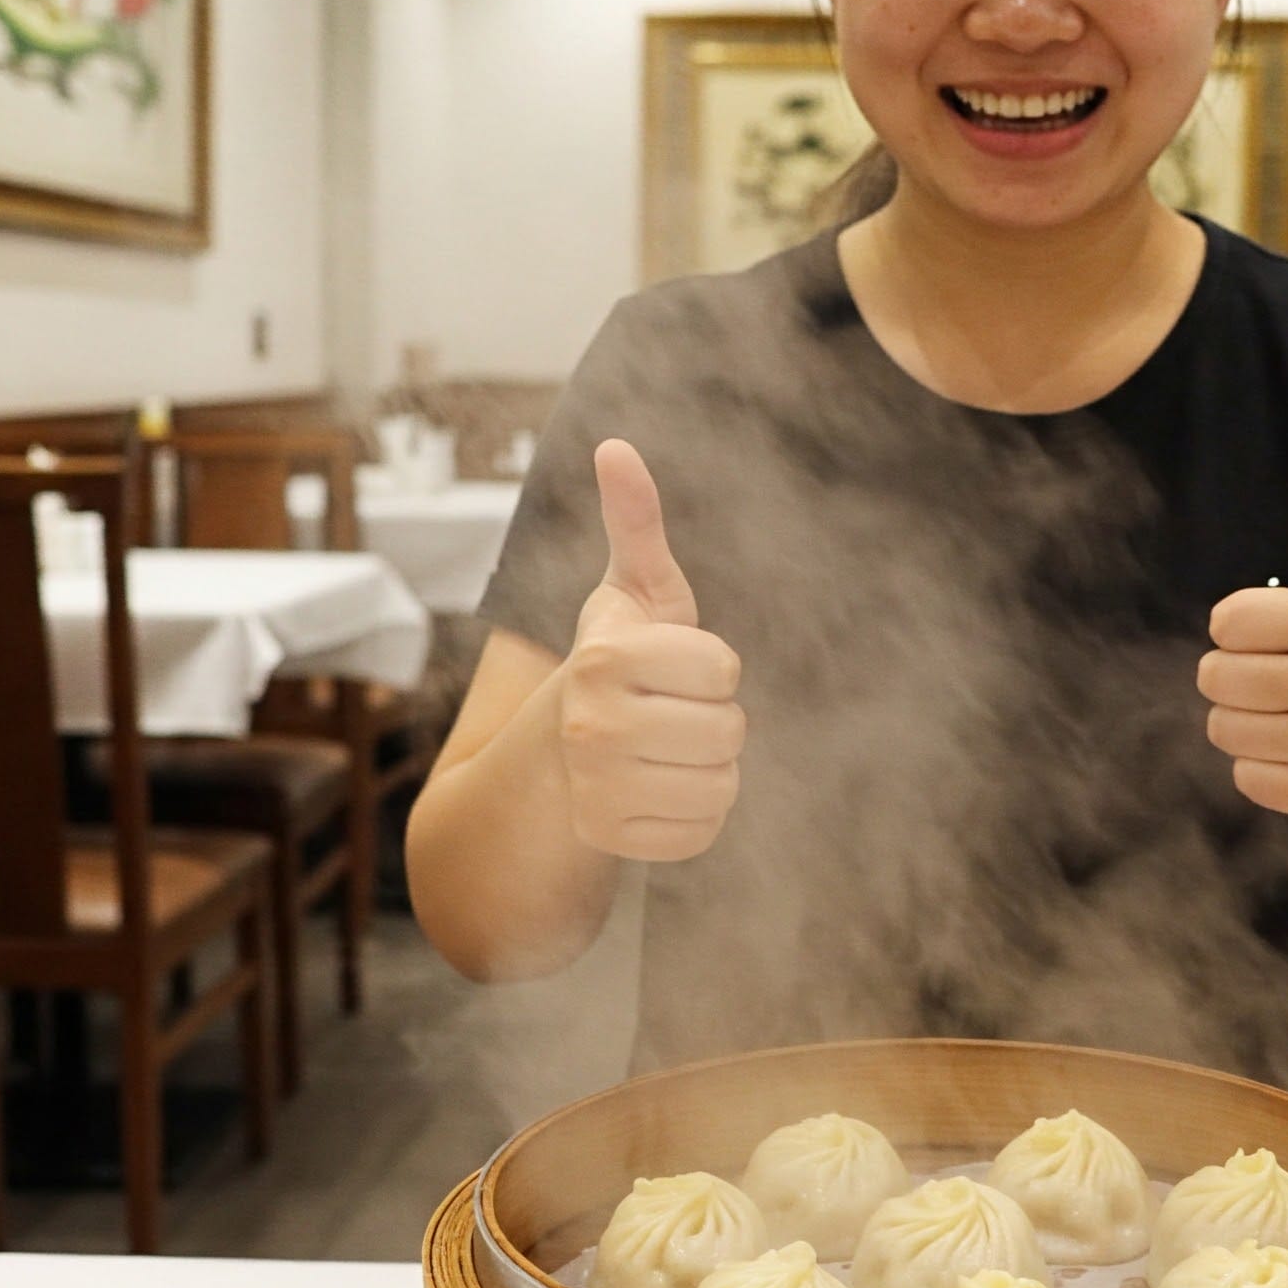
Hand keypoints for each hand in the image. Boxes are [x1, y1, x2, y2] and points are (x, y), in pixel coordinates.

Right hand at [558, 440, 744, 861]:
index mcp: (604, 661)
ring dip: (710, 766)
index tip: (671, 666)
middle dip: (713, 717)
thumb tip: (616, 447)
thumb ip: (634, 522)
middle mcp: (594, 729)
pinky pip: (704, 831)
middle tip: (671, 711)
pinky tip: (660, 789)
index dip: (710, 666)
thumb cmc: (616, 660)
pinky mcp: (616, 841)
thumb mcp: (630, 592)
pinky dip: (695, 813)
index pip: (723, 668)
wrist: (559, 750)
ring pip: (723, 784)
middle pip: (728, 730)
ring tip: (667, 749)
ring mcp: (600, 792)